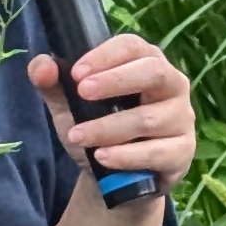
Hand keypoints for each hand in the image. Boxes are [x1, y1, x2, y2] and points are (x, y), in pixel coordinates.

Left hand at [30, 34, 196, 198]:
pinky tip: (102, 158)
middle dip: (116, 80)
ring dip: (109, 128)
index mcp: (146, 62)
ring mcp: (182, 118)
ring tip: (77, 136)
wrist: (119, 179)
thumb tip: (41, 65)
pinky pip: (158, 152)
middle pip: (154, 72)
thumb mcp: (71, 107)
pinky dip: (127, 156)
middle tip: (82, 93)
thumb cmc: (99, 129)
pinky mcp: (183, 151)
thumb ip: (54, 85)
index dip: (105, 55)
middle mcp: (172, 85)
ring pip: (150, 118)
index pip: (133, 46)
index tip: (75, 72)